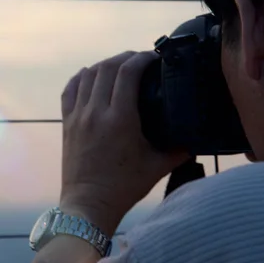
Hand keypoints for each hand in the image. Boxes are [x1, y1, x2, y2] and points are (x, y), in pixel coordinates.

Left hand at [59, 51, 189, 235]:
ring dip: (105, 64)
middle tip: (140, 59)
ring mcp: (78, 116)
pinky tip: (90, 75)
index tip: (154, 58)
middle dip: (125, 57)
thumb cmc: (124, 187)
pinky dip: (81, 77)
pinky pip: (70, 89)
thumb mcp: (157, 167)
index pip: (128, 72)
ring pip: (88, 75)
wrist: (88, 205)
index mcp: (120, 118)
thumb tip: (197, 137)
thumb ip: (180, 149)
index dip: (142, 58)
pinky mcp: (67, 123)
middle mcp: (96, 112)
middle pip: (108, 67)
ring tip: (119, 66)